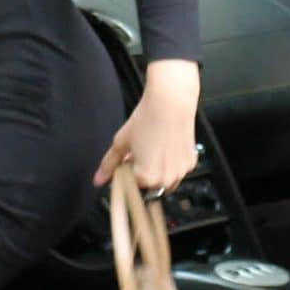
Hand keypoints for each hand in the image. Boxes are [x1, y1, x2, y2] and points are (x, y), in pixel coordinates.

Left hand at [96, 58, 200, 192]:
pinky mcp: (190, 162)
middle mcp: (166, 178)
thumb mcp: (121, 142)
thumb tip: (99, 179)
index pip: (131, 186)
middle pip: (148, 184)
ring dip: (157, 170)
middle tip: (138, 152)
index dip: (126, 172)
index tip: (125, 162)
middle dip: (141, 172)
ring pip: (164, 179)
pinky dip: (171, 163)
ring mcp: (180, 172)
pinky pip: (177, 170)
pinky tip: (165, 147)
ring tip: (151, 148)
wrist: (171, 103)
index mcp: (147, 177)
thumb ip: (109, 164)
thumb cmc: (148, 119)